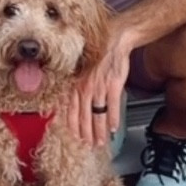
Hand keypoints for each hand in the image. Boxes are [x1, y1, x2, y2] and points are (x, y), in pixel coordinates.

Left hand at [67, 25, 132, 148]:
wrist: (114, 40)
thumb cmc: (99, 54)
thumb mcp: (83, 70)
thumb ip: (80, 86)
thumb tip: (77, 102)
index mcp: (77, 83)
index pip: (71, 110)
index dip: (73, 126)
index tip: (75, 137)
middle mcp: (86, 86)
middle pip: (84, 116)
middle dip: (86, 133)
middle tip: (88, 145)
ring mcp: (99, 86)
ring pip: (98, 114)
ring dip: (99, 131)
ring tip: (101, 141)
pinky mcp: (113, 84)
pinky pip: (112, 106)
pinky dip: (113, 118)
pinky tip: (113, 128)